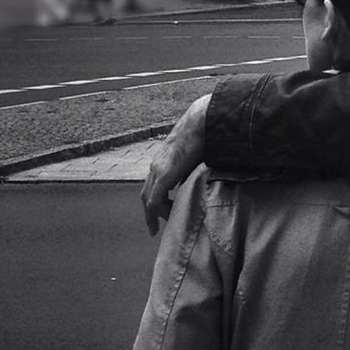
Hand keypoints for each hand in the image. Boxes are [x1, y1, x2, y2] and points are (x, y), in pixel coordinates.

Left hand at [141, 94, 209, 235]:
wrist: (201, 122)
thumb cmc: (203, 135)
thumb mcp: (196, 157)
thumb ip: (194, 170)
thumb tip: (203, 181)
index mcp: (163, 161)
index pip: (153, 184)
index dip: (156, 200)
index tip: (163, 212)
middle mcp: (156, 166)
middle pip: (146, 194)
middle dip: (149, 211)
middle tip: (154, 226)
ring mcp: (158, 169)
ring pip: (147, 199)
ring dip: (152, 214)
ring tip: (158, 227)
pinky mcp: (164, 174)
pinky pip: (154, 199)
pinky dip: (156, 211)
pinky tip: (165, 219)